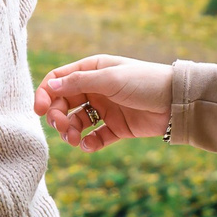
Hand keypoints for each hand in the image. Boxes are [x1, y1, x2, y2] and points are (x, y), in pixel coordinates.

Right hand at [34, 55, 171, 150]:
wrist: (177, 102)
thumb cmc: (145, 82)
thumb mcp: (110, 78)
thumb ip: (79, 83)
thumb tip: (50, 85)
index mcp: (92, 70)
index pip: (59, 80)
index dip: (45, 94)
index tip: (39, 110)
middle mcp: (96, 89)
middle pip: (64, 103)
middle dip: (58, 117)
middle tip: (62, 128)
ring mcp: (105, 109)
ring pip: (77, 122)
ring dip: (71, 132)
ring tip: (75, 140)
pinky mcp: (116, 128)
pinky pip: (95, 137)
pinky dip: (88, 143)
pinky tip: (89, 145)